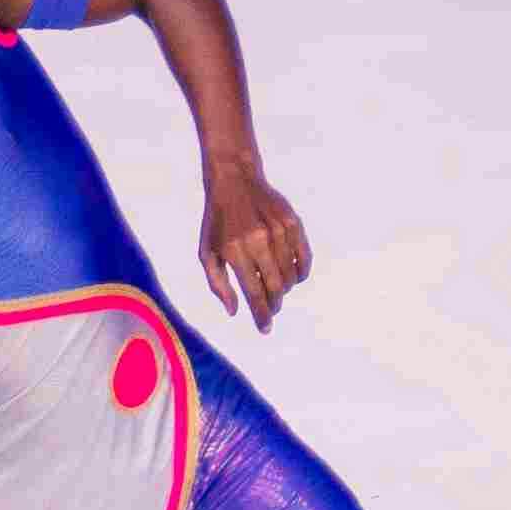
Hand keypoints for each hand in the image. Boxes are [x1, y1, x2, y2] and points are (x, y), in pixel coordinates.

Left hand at [195, 160, 311, 326]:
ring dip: (285, 289)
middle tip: (271, 308)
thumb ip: (218, 284)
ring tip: (276, 288)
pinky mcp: (292, 223)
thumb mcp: (206, 251)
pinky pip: (304, 258)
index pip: (253, 293)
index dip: (261, 315)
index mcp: (234, 250)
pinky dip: (300, 272)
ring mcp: (278, 231)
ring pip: (290, 275)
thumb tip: (235, 311)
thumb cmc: (218, 221)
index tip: (265, 329)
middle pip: (275, 287)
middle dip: (274, 304)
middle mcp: (257, 241)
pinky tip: (293, 276)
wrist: (235, 180)